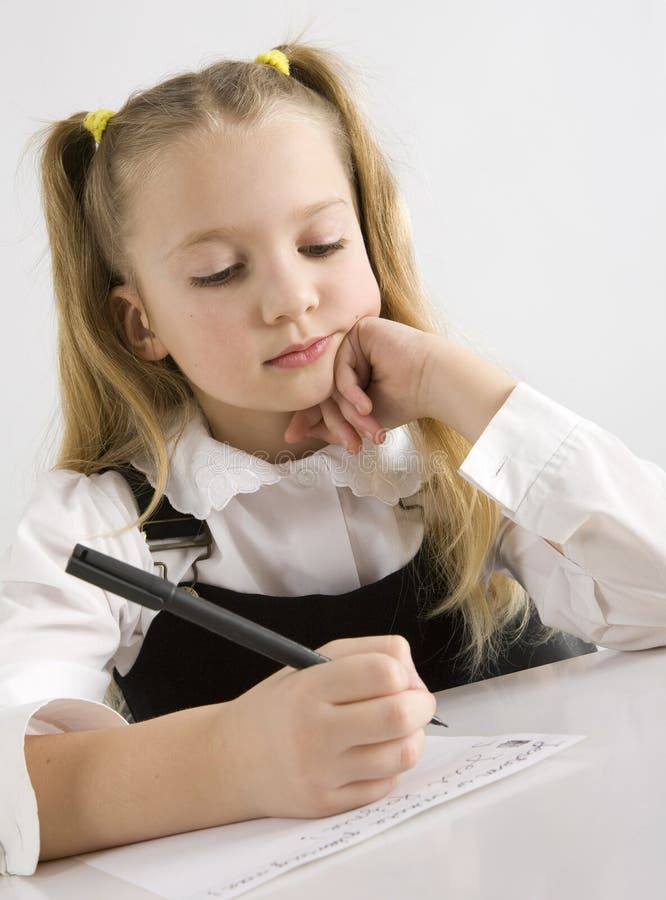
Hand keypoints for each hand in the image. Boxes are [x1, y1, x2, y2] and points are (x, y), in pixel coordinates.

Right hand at [224, 635, 435, 819]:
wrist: (231, 759)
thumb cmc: (282, 706)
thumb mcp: (312, 662)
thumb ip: (368, 653)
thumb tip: (413, 674)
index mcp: (311, 687)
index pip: (383, 673)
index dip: (404, 673)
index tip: (401, 678)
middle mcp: (315, 731)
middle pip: (399, 716)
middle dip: (422, 705)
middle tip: (417, 702)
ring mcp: (322, 773)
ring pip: (401, 755)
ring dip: (413, 738)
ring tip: (397, 729)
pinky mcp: (329, 804)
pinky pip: (386, 786)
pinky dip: (391, 767)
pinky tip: (374, 754)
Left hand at [285, 317, 436, 452]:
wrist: (434, 383)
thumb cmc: (405, 400)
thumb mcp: (361, 418)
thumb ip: (330, 422)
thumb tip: (293, 432)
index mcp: (349, 370)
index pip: (320, 394)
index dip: (309, 418)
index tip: (293, 437)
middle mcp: (347, 353)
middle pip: (324, 390)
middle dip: (339, 422)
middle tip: (353, 445)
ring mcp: (352, 340)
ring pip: (331, 383)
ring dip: (350, 412)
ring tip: (369, 426)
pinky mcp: (359, 330)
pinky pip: (340, 368)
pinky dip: (351, 392)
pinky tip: (367, 406)